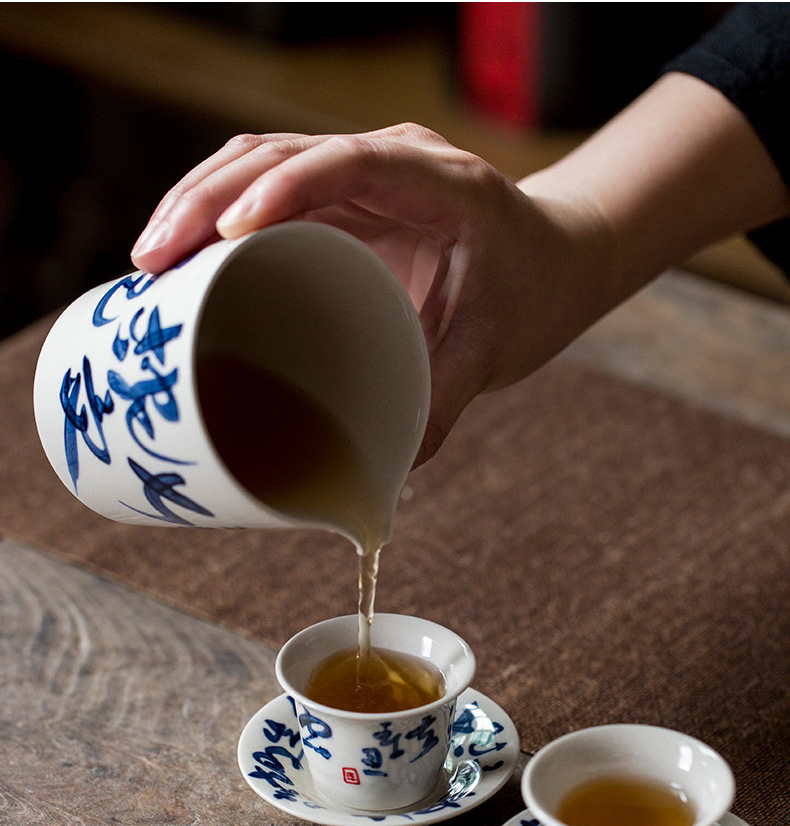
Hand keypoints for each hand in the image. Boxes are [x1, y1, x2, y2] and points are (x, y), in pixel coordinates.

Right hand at [131, 124, 611, 462]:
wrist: (555, 262)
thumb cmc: (530, 295)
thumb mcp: (492, 353)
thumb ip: (444, 409)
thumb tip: (380, 487)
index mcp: (441, 184)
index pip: (351, 161)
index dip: (286, 187)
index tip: (229, 230)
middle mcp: (393, 162)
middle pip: (282, 152)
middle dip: (207, 198)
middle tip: (153, 261)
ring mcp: (360, 175)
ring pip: (260, 160)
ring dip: (196, 201)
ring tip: (149, 265)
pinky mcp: (339, 199)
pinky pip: (265, 188)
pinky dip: (215, 214)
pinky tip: (178, 257)